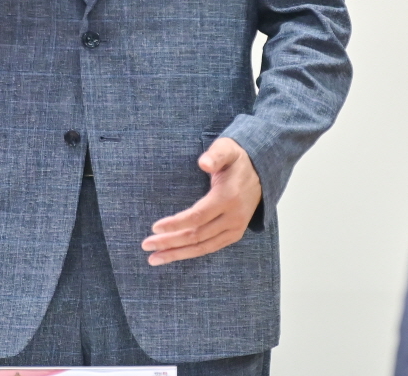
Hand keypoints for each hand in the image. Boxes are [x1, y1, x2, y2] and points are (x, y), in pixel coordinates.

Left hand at [141, 137, 261, 265]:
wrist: (262, 172)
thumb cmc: (237, 159)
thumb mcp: (227, 149)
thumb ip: (215, 154)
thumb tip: (203, 163)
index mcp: (228, 197)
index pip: (198, 216)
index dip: (176, 224)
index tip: (155, 228)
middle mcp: (233, 217)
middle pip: (197, 235)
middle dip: (170, 242)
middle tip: (146, 245)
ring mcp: (235, 228)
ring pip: (203, 247)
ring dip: (177, 254)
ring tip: (154, 259)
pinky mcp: (235, 234)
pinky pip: (210, 247)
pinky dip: (191, 253)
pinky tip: (175, 255)